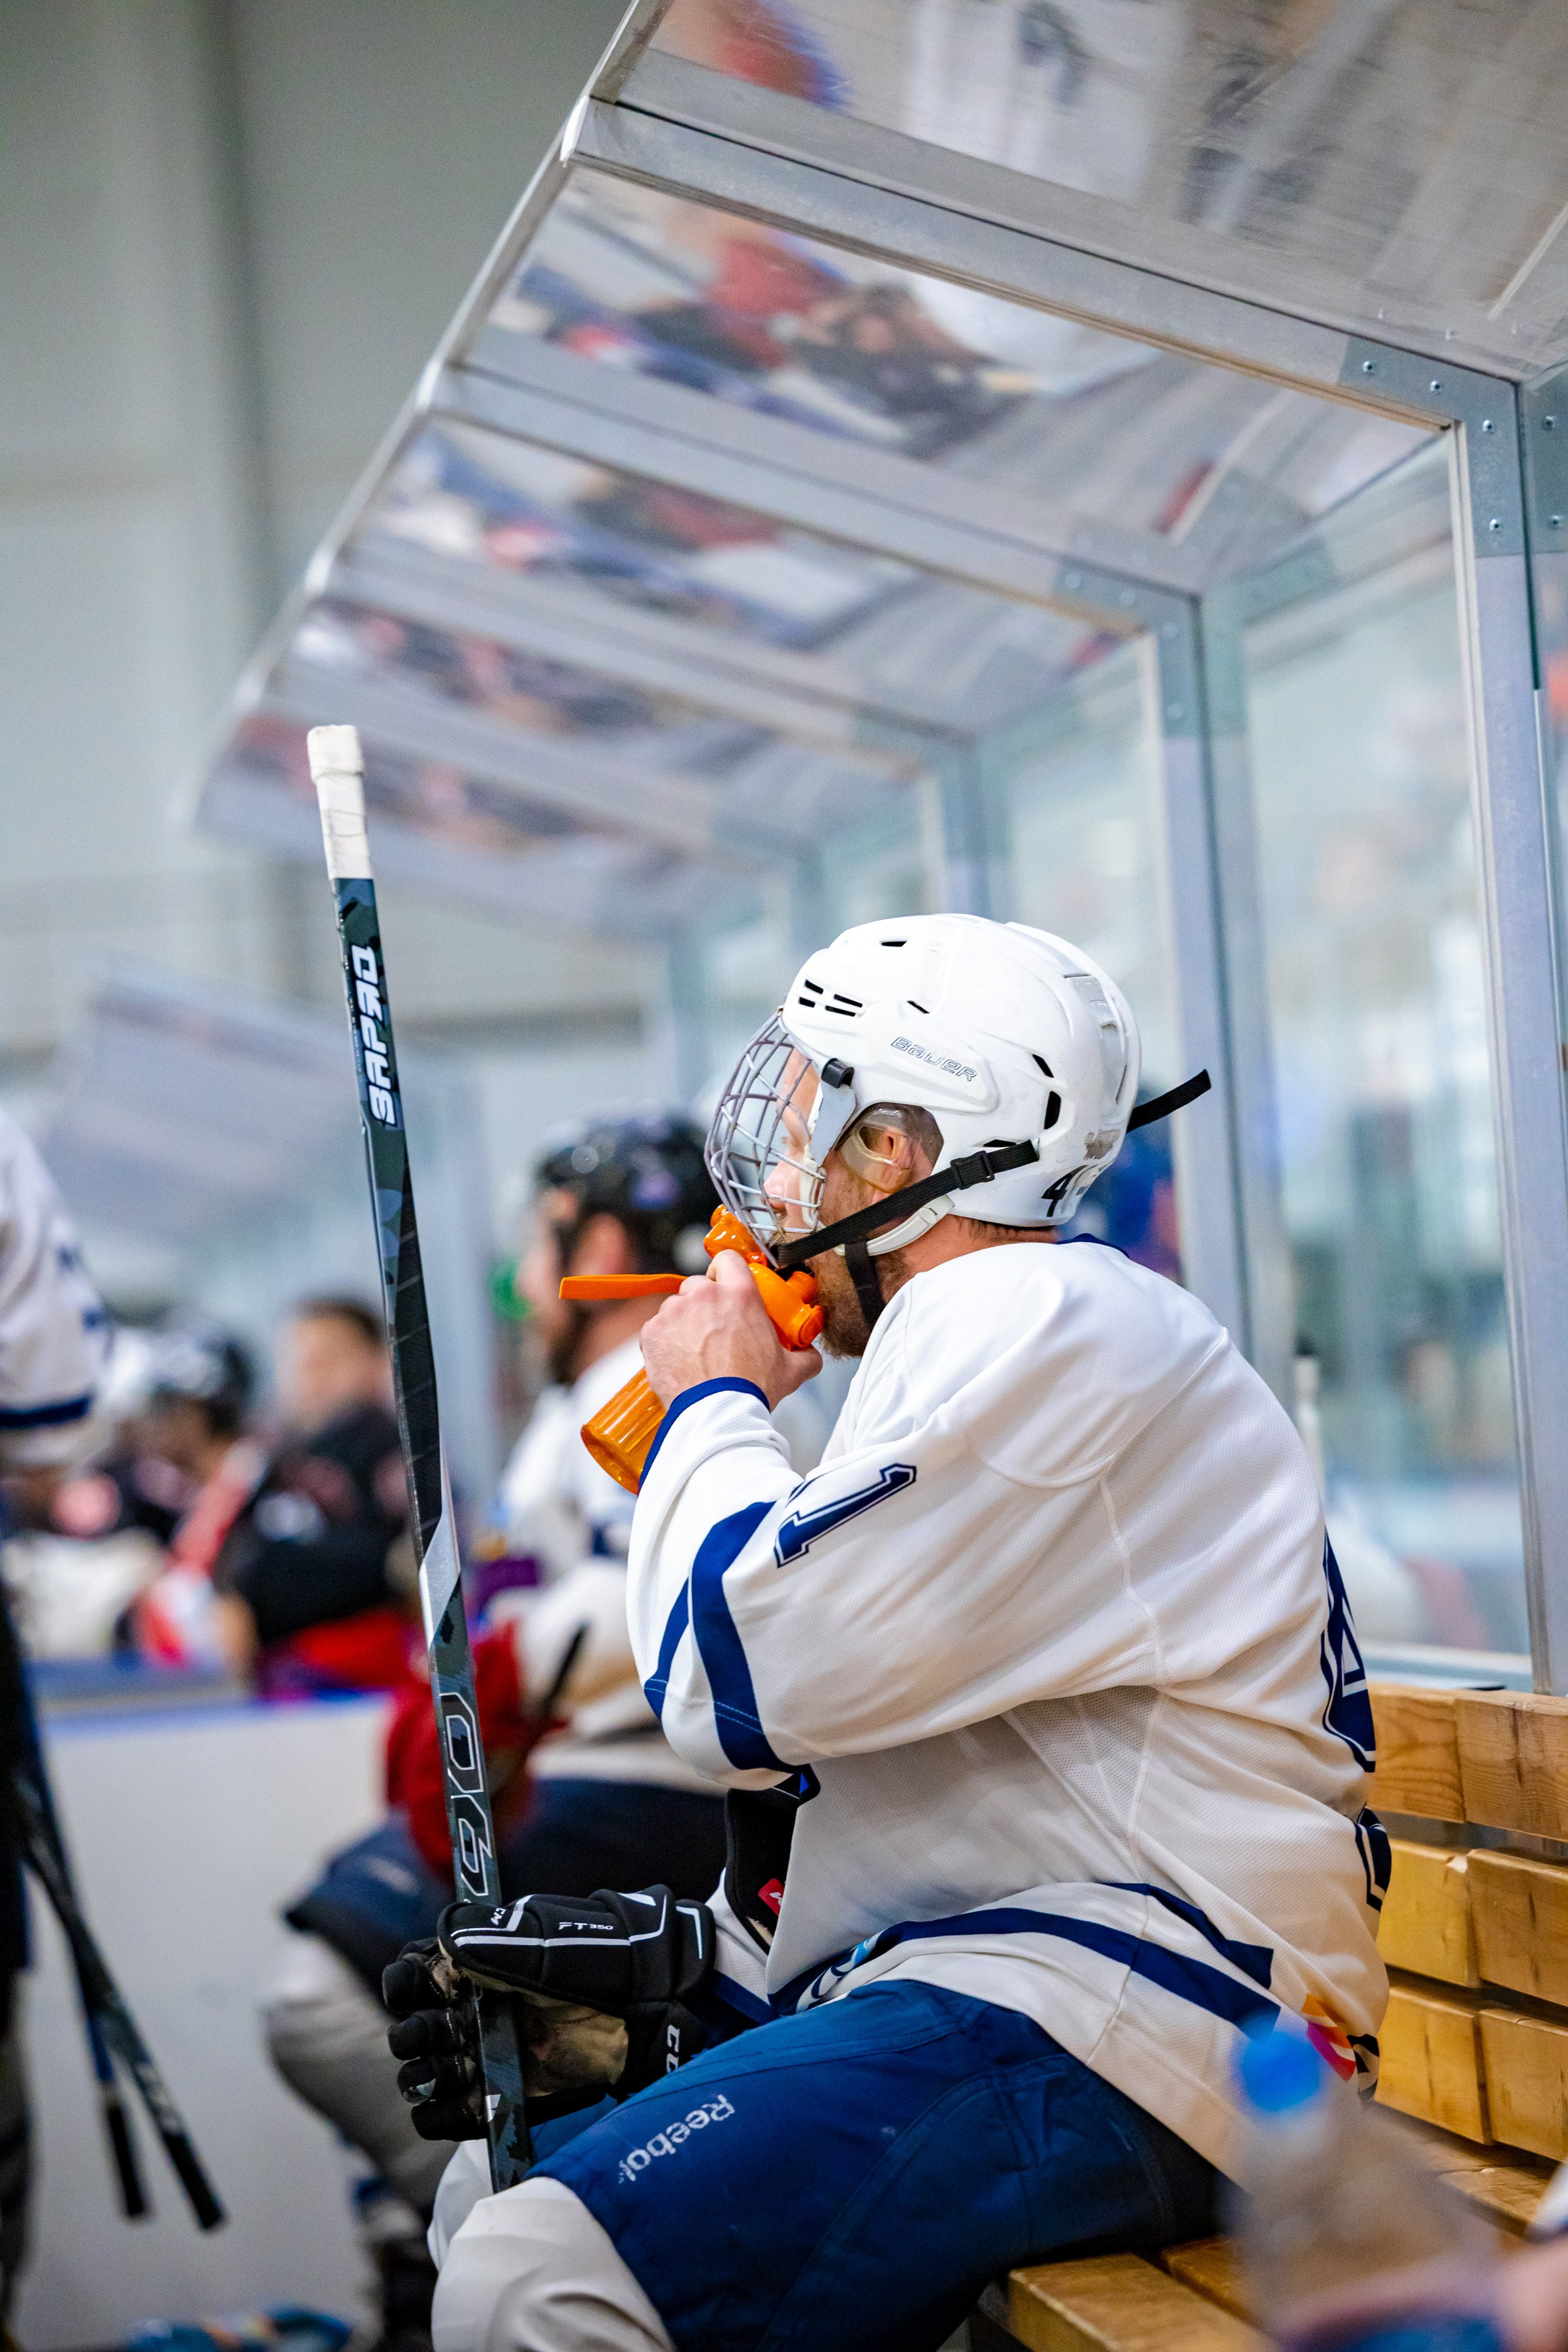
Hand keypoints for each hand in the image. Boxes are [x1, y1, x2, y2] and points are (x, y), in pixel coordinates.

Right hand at [385, 1887, 715, 2129]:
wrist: (661, 1999)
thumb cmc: (608, 1956)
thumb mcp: (552, 1943)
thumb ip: (498, 1946)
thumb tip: (446, 1944)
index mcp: (480, 1962)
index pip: (417, 1972)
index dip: (405, 1982)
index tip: (410, 1989)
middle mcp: (479, 2007)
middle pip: (415, 2027)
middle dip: (412, 2033)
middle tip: (427, 2035)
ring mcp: (493, 2052)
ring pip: (428, 2073)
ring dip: (420, 2077)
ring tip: (434, 2075)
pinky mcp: (511, 2093)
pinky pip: (457, 2115)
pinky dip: (441, 2117)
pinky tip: (444, 2108)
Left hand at [639, 1250, 819, 1410]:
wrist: (717, 1412)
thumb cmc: (751, 1388)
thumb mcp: (791, 1370)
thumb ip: (805, 1355)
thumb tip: (810, 1354)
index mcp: (740, 1294)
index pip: (728, 1259)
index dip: (726, 1271)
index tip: (726, 1287)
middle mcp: (705, 1295)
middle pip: (699, 1285)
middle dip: (704, 1303)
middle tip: (713, 1330)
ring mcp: (675, 1311)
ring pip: (676, 1307)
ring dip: (683, 1323)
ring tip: (695, 1352)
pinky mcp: (653, 1331)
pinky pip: (657, 1329)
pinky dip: (665, 1342)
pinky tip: (679, 1361)